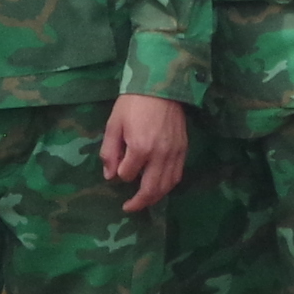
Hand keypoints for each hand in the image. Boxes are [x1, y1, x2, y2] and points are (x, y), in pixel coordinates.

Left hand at [100, 93, 188, 212]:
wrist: (161, 85)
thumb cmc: (133, 103)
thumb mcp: (114, 124)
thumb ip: (110, 151)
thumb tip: (110, 176)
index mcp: (140, 148)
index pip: (128, 175)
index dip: (120, 174)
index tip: (117, 168)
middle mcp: (160, 155)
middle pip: (151, 189)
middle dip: (139, 202)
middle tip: (129, 208)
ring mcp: (174, 153)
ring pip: (166, 186)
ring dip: (155, 198)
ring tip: (144, 201)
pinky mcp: (184, 149)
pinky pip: (177, 175)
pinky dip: (168, 185)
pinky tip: (160, 187)